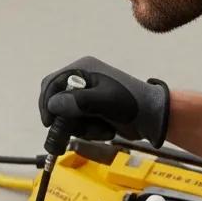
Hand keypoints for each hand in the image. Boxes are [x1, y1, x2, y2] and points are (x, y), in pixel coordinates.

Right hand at [38, 56, 169, 146]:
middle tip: (73, 130)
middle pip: (57, 100)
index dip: (47, 102)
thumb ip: (77, 102)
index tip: (50, 122)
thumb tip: (52, 105)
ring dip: (81, 127)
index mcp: (83, 69)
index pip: (52, 83)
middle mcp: (82, 80)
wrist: (154, 118)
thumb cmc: (132, 104)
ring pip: (67, 115)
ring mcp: (87, 96)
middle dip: (66, 118)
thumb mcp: (104, 101)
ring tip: (101, 129)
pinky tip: (106, 129)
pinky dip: (89, 130)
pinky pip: (79, 123)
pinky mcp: (93, 110)